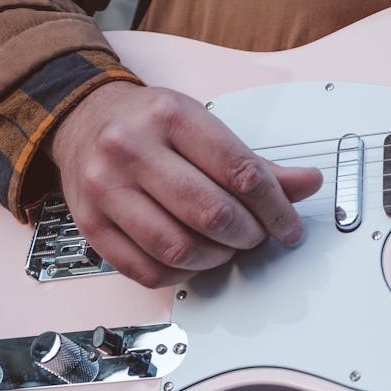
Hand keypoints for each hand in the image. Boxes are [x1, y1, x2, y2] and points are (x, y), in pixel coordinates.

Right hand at [46, 81, 321, 287]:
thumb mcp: (203, 125)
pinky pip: (146, 270)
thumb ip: (254, 162)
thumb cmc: (150, 124)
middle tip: (257, 235)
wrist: (84, 121)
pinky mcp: (91, 224)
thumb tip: (307, 184)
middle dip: (248, 235)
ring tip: (226, 247)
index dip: (275, 208)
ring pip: (179, 248)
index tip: (289, 226)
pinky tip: (193, 259)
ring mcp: (105, 188)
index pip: (239, 172)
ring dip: (217, 258)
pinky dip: (180, 274)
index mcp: (170, 116)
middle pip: (211, 214)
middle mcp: (131, 149)